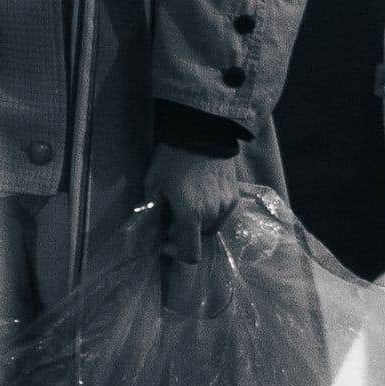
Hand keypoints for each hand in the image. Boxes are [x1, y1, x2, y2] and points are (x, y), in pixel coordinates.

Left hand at [149, 144, 249, 264]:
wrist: (202, 131)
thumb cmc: (173, 157)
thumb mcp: (153, 182)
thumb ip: (151, 209)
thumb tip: (150, 227)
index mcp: (190, 215)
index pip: (191, 254)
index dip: (177, 253)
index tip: (165, 241)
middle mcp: (211, 215)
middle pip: (199, 239)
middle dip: (184, 233)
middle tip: (172, 216)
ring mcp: (226, 206)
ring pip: (211, 227)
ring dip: (198, 223)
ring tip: (188, 203)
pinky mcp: (234, 196)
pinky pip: (222, 214)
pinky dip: (211, 212)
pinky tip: (201, 195)